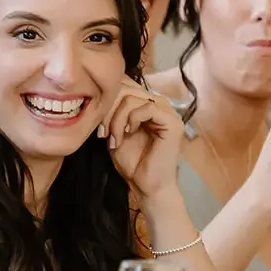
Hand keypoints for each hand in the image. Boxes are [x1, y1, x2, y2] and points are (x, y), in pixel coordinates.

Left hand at [98, 78, 182, 201]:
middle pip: (125, 87)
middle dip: (108, 110)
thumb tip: (98, 92)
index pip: (124, 84)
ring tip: (114, 139)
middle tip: (103, 133)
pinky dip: (131, 119)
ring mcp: (167, 112)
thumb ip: (110, 112)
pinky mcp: (172, 122)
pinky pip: (147, 108)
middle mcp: (157, 104)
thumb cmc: (132, 162)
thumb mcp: (114, 132)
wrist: (146, 186)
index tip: (98, 127)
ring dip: (116, 119)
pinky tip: (128, 133)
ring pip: (133, 98)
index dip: (106, 99)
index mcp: (144, 104)